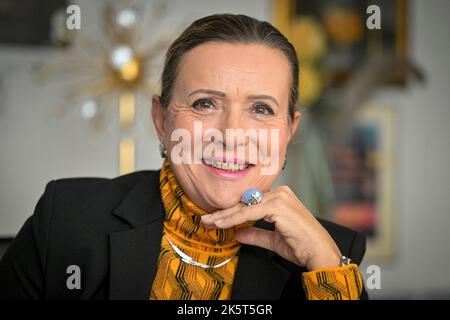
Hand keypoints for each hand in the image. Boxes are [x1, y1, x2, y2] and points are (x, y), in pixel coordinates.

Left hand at [201, 186, 341, 270]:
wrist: (320, 253)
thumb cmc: (302, 246)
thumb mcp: (273, 240)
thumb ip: (256, 234)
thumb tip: (238, 234)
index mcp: (280, 197)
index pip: (250, 202)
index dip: (231, 211)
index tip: (215, 219)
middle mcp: (280, 193)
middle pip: (245, 201)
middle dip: (224, 212)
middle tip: (206, 219)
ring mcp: (280, 197)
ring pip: (245, 206)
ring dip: (225, 215)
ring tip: (209, 222)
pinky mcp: (278, 206)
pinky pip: (249, 213)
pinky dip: (234, 219)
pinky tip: (222, 224)